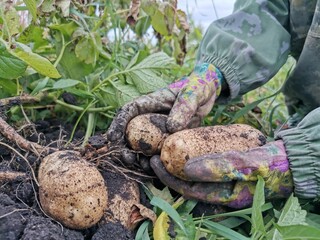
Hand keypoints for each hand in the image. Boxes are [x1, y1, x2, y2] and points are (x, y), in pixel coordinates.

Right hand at [107, 63, 222, 163]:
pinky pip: (159, 154)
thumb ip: (183, 107)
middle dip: (125, 148)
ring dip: (140, 159)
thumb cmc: (198, 86)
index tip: (112, 138)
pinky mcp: (168, 142)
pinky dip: (157, 164)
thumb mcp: (193, 93)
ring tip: (144, 167)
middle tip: (128, 159)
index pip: (128, 112)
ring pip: (143, 147)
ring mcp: (158, 132)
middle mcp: (150, 119)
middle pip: (131, 133)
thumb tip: (170, 127)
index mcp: (149, 103)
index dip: (117, 124)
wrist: (208, 94)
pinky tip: (158, 172)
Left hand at [150, 140, 292, 207]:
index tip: (155, 162)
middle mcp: (222, 190)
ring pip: (195, 173)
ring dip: (180, 162)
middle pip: (189, 182)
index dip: (170, 177)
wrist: (293, 158)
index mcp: (225, 196)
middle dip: (170, 170)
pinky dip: (194, 155)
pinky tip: (187, 144)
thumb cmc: (273, 163)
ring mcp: (225, 179)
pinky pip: (206, 163)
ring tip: (165, 148)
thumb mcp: (247, 164)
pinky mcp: (228, 167)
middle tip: (154, 155)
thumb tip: (186, 168)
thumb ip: (219, 166)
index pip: (189, 190)